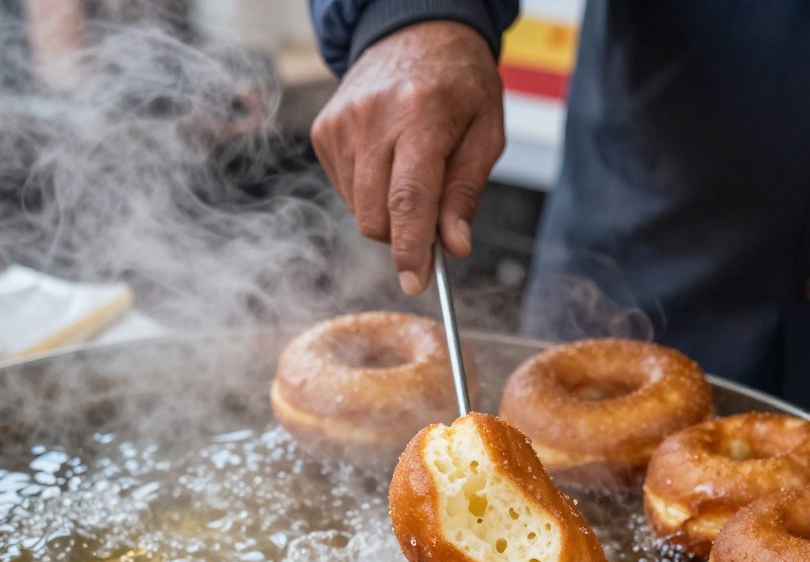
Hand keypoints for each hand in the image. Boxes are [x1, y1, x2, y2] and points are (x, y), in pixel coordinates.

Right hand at [311, 21, 504, 294]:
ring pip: (360, 210)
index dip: (411, 249)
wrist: (414, 32)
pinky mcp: (324, 132)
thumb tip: (453, 247)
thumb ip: (466, 193)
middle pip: (377, 216)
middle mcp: (374, 118)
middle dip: (403, 235)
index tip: (416, 282)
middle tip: (429, 218)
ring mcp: (342, 125)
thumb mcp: (485, 133)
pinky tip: (386, 161)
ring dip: (387, 213)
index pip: (409, 200)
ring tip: (409, 172)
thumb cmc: (458, 85)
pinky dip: (369, 193)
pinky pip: (346, 192)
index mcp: (421, 114)